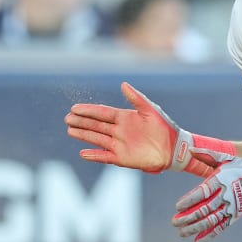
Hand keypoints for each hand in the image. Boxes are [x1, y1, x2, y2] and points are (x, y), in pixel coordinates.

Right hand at [65, 82, 222, 176]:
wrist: (174, 149)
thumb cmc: (164, 127)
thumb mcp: (150, 110)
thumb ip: (136, 98)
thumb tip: (123, 84)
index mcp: (125, 117)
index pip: (102, 113)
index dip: (88, 110)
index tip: (74, 108)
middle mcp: (119, 130)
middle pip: (96, 125)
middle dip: (82, 122)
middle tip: (67, 118)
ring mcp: (119, 144)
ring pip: (97, 139)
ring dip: (84, 135)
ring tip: (70, 130)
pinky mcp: (122, 158)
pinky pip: (105, 156)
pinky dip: (94, 155)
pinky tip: (83, 153)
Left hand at [172, 156, 241, 241]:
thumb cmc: (239, 167)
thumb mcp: (224, 159)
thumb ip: (206, 155)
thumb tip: (189, 148)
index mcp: (220, 180)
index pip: (203, 192)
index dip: (190, 200)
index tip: (178, 207)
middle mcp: (225, 195)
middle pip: (205, 209)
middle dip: (188, 217)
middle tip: (174, 222)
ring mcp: (230, 207)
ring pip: (211, 221)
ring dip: (195, 228)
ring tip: (181, 233)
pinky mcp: (234, 216)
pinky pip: (220, 228)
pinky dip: (209, 235)